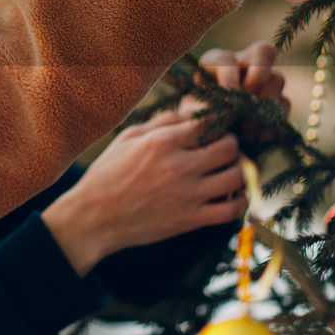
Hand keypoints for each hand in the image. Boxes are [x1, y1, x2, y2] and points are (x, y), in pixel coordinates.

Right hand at [41, 110, 246, 275]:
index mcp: (162, 142)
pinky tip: (232, 196)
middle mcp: (178, 166)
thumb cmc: (107, 174)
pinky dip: (239, 202)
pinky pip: (231, 210)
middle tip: (223, 150)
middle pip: (230, 148)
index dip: (216, 124)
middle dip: (230, 145)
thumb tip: (189, 115)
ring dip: (238, 172)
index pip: (209, 123)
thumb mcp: (127, 138)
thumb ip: (161, 122)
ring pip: (236, 177)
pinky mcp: (190, 220)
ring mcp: (186, 195)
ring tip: (228, 171)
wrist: (94, 217)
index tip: (213, 130)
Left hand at [185, 40, 290, 145]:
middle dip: (257, 78)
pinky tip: (259, 136)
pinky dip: (273, 120)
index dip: (228, 74)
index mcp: (217, 63)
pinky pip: (285, 104)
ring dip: (264, 104)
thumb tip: (230, 104)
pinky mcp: (276, 101)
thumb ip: (207, 106)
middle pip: (263, 52)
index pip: (225, 58)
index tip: (226, 94)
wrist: (213, 140)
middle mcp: (244, 65)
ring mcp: (264, 80)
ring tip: (247, 128)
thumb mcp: (196, 112)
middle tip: (246, 103)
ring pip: (277, 78)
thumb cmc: (200, 121)